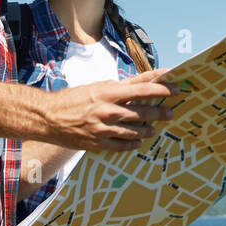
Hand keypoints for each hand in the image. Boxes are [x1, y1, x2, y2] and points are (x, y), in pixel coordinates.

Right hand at [45, 68, 179, 151]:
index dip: (163, 90)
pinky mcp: (98, 144)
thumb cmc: (74, 98)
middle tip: (171, 113)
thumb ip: (123, 85)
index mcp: (110, 93)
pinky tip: (138, 141)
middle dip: (161, 112)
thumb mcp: (99, 87)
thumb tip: (146, 79)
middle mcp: (109, 111)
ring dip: (148, 129)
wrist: (48, 117)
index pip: (144, 90)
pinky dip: (133, 143)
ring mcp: (104, 129)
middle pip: (144, 113)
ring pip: (136, 131)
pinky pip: (122, 146)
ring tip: (154, 129)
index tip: (177, 90)